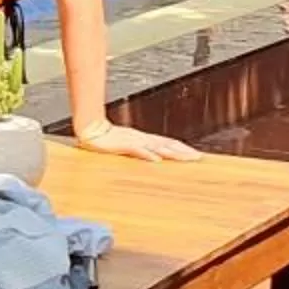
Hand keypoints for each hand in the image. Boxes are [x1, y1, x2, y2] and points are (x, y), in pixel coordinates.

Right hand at [79, 119, 200, 163]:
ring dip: (172, 153)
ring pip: (158, 147)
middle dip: (183, 151)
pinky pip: (137, 150)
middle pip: (167, 145)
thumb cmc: (104, 137)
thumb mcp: (125, 143)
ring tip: (186, 158)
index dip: (181, 148)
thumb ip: (139, 149)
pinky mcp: (123, 145)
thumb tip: (154, 157)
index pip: (167, 143)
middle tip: (198, 158)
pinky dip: (148, 154)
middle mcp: (142, 139)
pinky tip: (156, 159)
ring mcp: (134, 141)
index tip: (194, 154)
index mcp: (143, 138)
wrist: (90, 129)